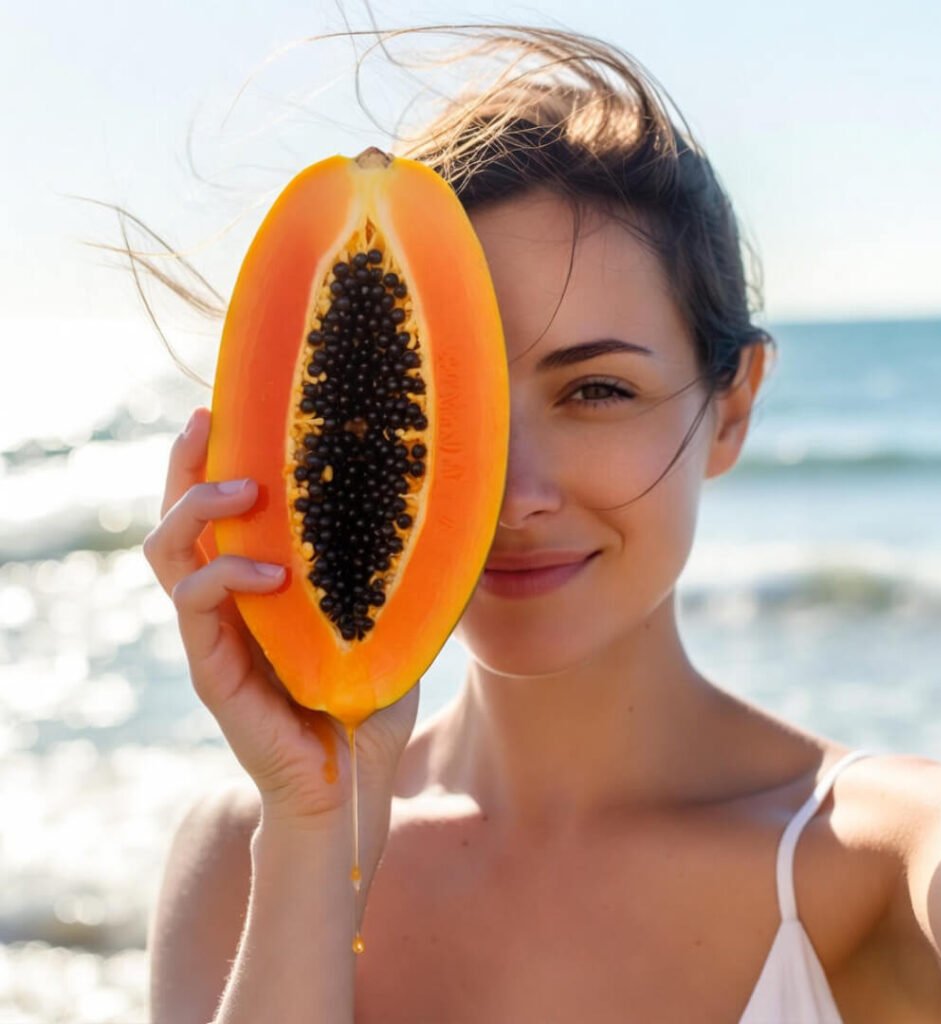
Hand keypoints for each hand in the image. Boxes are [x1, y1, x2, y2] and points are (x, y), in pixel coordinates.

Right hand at [144, 407, 418, 825]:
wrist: (349, 786)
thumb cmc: (368, 700)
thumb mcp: (388, 622)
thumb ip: (392, 575)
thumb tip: (439, 514)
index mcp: (259, 587)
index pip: (223, 514)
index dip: (217, 461)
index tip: (231, 411)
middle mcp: (226, 603)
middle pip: (179, 518)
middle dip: (186, 465)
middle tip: (207, 419)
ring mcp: (213, 635)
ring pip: (169, 553)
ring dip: (197, 509)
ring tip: (242, 488)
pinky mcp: (212, 670)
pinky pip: (194, 605)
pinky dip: (225, 577)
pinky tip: (272, 574)